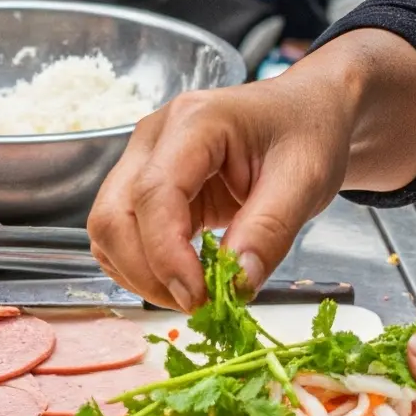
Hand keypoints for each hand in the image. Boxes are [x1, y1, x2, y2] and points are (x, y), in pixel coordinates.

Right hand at [86, 30, 415, 308]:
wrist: (306, 112)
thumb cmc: (306, 132)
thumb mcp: (306, 179)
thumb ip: (270, 229)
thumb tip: (236, 284)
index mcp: (194, 122)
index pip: (153, 194)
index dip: (166, 254)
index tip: (198, 297)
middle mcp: (154, 137)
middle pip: (113, 215)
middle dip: (147, 272)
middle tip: (198, 304)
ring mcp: (142, 160)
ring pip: (108, 230)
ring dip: (140, 274)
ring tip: (194, 292)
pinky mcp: (144, 186)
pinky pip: (121, 235)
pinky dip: (142, 266)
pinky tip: (183, 276)